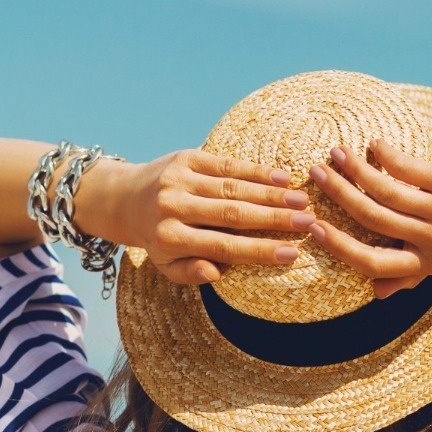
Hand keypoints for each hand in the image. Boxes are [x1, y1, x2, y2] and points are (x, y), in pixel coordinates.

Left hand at [79, 150, 312, 285]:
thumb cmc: (155, 239)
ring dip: (271, 194)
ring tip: (302, 201)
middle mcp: (173, 207)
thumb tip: (216, 273)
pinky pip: (226, 164)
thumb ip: (190, 273)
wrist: (123, 198)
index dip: (260, 250)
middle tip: (308, 222)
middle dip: (274, 219)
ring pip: (233, 187)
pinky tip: (282, 178)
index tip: (292, 253)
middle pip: (232, 214)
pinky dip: (255, 171)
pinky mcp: (186, 158)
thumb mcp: (165, 266)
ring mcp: (179, 179)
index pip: (223, 246)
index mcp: (169, 238)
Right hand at [307, 140, 431, 297]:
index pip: (372, 263)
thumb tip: (376, 294)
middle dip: (338, 196)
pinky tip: (372, 145)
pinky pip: (406, 169)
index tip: (312, 227)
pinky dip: (383, 156)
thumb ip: (410, 273)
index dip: (339, 248)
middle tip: (315, 175)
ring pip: (385, 193)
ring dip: (354, 171)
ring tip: (335, 154)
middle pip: (372, 222)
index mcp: (427, 262)